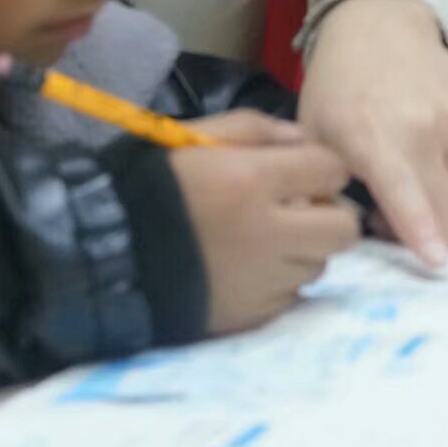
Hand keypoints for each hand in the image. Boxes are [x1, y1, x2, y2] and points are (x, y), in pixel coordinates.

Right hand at [171, 113, 358, 335]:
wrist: (104, 254)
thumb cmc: (149, 185)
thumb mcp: (195, 138)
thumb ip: (255, 130)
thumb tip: (303, 141)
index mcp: (253, 181)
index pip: (332, 170)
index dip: (325, 167)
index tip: (307, 170)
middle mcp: (269, 234)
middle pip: (344, 228)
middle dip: (329, 215)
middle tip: (299, 210)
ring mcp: (263, 282)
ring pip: (318, 265)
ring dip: (302, 250)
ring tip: (263, 240)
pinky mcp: (252, 316)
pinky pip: (289, 296)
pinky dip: (276, 281)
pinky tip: (244, 269)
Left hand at [298, 0, 447, 266]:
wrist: (380, 29)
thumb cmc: (341, 92)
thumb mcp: (316, 139)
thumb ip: (328, 191)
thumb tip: (345, 240)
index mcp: (375, 137)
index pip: (412, 202)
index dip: (425, 241)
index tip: (435, 263)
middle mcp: (428, 126)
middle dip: (432, 236)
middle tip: (405, 218)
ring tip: (428, 197)